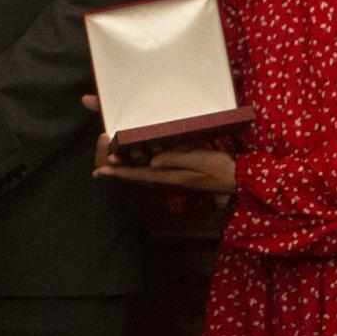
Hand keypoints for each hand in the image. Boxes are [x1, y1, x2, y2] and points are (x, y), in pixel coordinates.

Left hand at [94, 146, 236, 193]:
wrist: (237, 179)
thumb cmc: (220, 169)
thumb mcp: (198, 161)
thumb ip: (175, 160)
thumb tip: (151, 162)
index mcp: (169, 177)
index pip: (138, 175)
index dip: (118, 172)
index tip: (100, 171)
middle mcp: (166, 178)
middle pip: (136, 174)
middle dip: (118, 169)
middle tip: (99, 164)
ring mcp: (170, 177)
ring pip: (142, 171)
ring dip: (127, 165)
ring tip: (109, 156)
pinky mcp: (176, 173)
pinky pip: (153, 169)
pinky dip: (140, 163)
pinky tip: (134, 156)